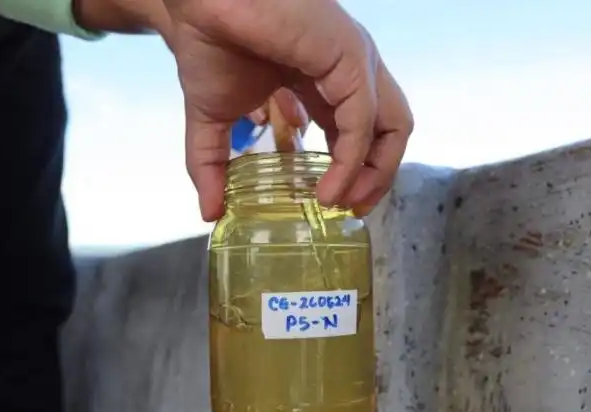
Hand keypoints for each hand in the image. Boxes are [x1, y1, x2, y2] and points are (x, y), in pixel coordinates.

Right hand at [165, 0, 412, 220]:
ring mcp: (356, 61)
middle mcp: (351, 70)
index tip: (333, 203)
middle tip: (349, 209)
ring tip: (343, 204)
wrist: (196, 3)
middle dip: (376, 177)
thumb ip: (214, 166)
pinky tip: (329, 189)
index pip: (361, 133)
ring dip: (374, 174)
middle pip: (391, 132)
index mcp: (327, 81)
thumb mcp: (213, 121)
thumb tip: (210, 213)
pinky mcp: (350, 56)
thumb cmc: (209, 44)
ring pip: (393, 127)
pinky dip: (352, 161)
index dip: (354, 172)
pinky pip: (363, 121)